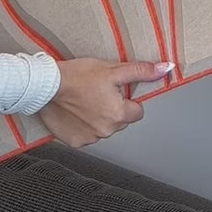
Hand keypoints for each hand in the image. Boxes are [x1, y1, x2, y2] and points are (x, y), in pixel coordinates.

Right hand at [38, 58, 174, 147]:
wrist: (46, 86)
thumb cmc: (78, 75)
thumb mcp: (112, 69)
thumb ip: (141, 71)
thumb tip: (165, 69)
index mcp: (119, 114)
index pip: (137, 111)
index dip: (128, 99)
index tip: (115, 90)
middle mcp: (107, 131)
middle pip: (121, 120)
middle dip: (114, 108)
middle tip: (98, 92)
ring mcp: (90, 138)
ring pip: (104, 128)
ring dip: (98, 117)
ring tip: (84, 100)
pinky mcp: (75, 142)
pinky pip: (87, 135)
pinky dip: (83, 125)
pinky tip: (75, 111)